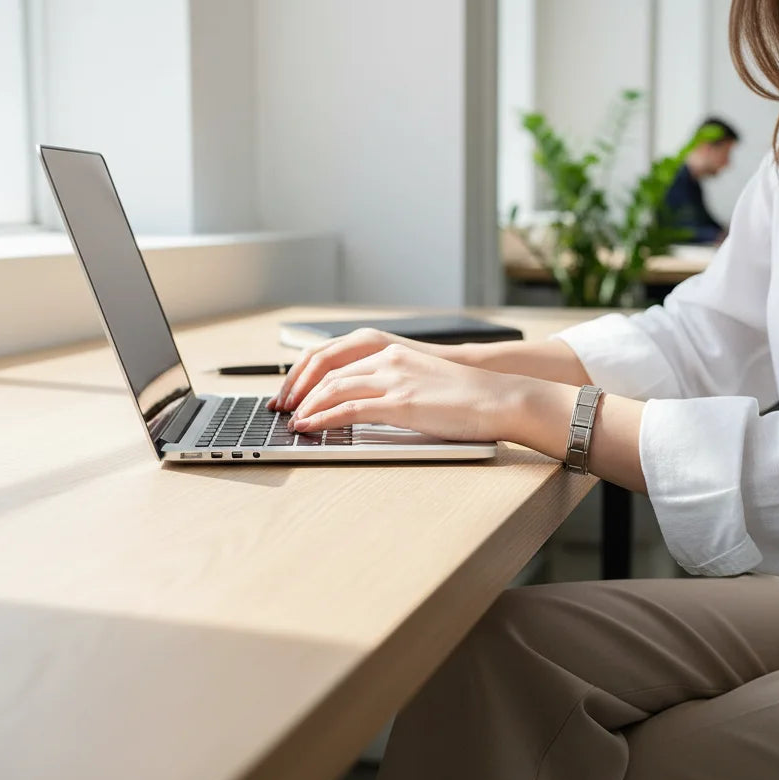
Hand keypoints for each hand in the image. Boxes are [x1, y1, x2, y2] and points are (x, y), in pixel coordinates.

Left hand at [271, 328, 454, 411]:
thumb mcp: (420, 378)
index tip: (290, 391)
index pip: (331, 355)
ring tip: (292, 423)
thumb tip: (364, 404)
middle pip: (325, 368)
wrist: (498, 398)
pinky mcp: (401, 403)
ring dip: (306, 406)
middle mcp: (388, 359)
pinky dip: (323, 419)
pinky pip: (349, 409)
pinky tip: (310, 428)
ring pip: (332, 387)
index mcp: (390, 351)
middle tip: (281, 408)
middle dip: (296, 390)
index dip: (303, 373)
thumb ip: (391, 383)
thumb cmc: (465, 395)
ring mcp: (394, 380)